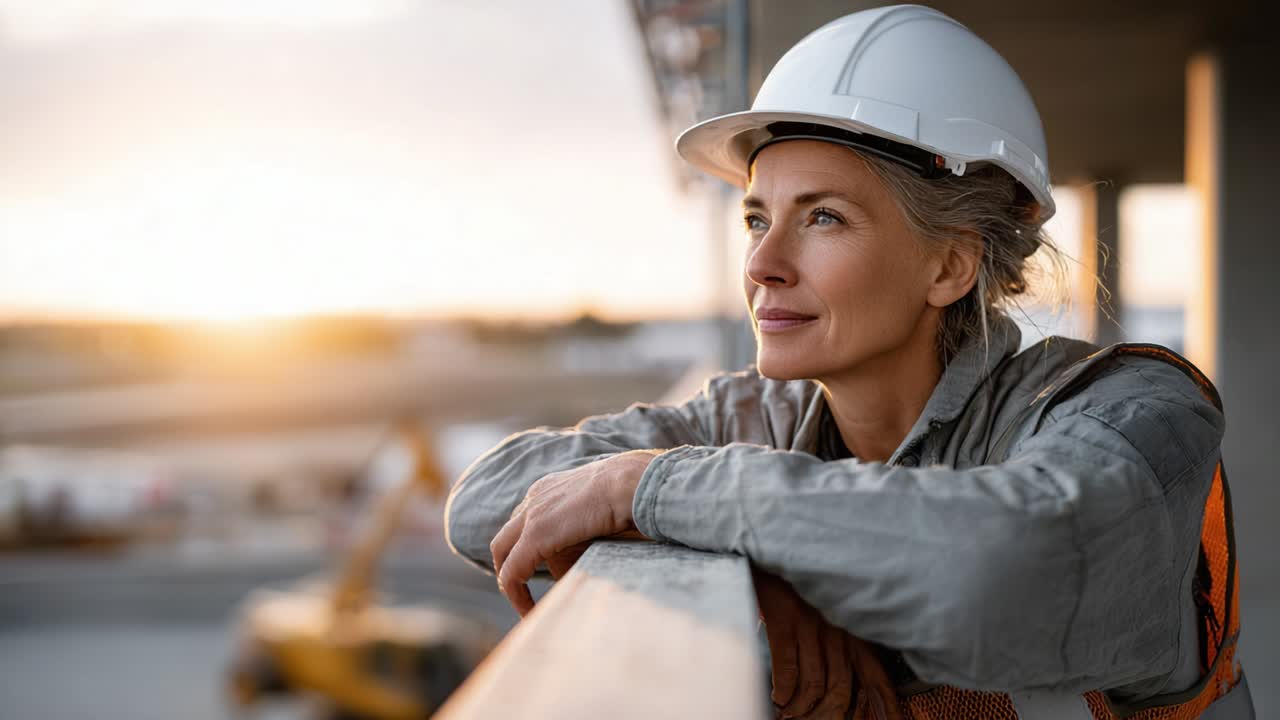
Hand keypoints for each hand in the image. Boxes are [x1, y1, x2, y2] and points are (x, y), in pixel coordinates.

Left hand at [490, 449, 661, 615]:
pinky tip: (529, 611)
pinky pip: (512, 572)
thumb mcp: (604, 506)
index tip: (536, 569)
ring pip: (503, 553)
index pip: (524, 520)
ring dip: (511, 581)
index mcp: (549, 488)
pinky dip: (516, 594)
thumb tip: (596, 547)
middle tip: (520, 591)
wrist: (634, 482)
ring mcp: (532, 515)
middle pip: (506, 537)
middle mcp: (534, 497)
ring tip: (525, 605)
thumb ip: (590, 525)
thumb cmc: (633, 492)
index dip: (525, 548)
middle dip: (509, 564)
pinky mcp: (535, 536)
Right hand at [754, 569, 900, 719]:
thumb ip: (840, 639)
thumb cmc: (797, 584)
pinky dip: (785, 689)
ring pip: (815, 683)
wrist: (770, 549)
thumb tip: (839, 678)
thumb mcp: (829, 610)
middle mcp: (837, 627)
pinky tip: (779, 697)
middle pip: (843, 687)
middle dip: (830, 714)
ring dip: (802, 707)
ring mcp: (811, 624)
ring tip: (791, 714)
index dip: (884, 703)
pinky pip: (789, 667)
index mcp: (852, 626)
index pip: (876, 673)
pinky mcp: (785, 620)